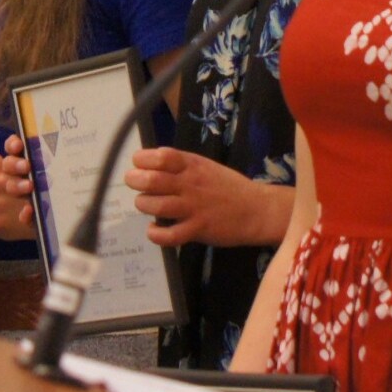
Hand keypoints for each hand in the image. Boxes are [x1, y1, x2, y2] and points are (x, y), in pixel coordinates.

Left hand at [127, 148, 290, 247]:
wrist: (257, 209)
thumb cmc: (228, 187)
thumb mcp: (205, 167)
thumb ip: (180, 166)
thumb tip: (149, 165)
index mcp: (192, 165)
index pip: (161, 156)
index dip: (142, 159)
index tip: (138, 164)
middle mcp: (191, 184)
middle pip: (153, 180)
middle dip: (135, 181)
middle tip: (134, 184)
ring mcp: (194, 207)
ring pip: (157, 205)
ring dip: (144, 204)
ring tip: (146, 205)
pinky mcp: (199, 229)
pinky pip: (170, 235)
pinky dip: (156, 234)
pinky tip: (154, 229)